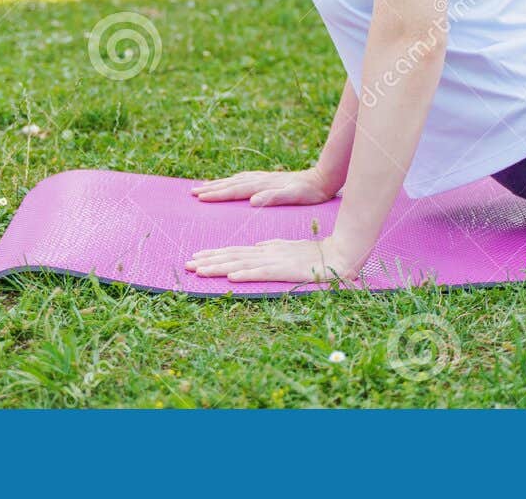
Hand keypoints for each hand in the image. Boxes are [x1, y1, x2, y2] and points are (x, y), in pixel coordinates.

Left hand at [185, 235, 364, 284]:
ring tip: (199, 270)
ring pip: (240, 263)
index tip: (196, 259)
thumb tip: (255, 247)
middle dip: (208, 261)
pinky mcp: (284, 270)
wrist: (338, 254)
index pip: (234, 252)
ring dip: (218, 267)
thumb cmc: (314, 254)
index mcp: (265, 250)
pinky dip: (245, 274)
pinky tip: (230, 277)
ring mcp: (274, 261)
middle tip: (186, 265)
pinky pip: (261, 273)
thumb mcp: (288, 249)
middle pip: (231, 257)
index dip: (214, 255)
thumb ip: (271, 248)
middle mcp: (265, 254)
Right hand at [189, 167, 336, 206]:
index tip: (199, 197)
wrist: (323, 178)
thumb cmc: (309, 192)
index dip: (216, 194)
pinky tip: (231, 182)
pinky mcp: (269, 179)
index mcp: (262, 185)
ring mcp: (264, 177)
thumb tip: (252, 200)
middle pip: (230, 183)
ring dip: (219, 183)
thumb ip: (273, 197)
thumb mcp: (294, 196)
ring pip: (236, 180)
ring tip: (204, 186)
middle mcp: (260, 179)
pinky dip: (232, 180)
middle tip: (192, 192)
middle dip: (211, 188)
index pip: (234, 190)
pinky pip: (244, 179)